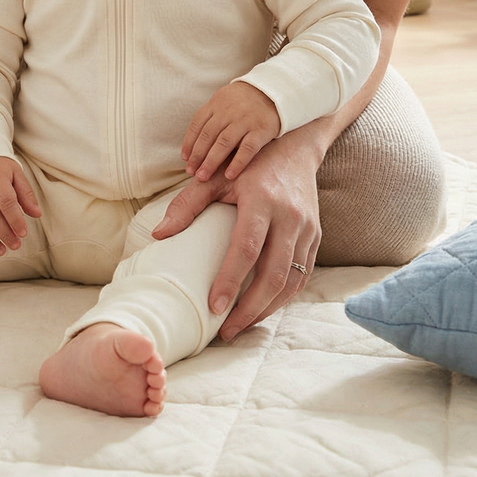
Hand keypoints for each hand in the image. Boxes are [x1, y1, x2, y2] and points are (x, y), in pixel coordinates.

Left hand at [155, 126, 321, 340]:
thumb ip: (187, 205)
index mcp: (262, 200)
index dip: (230, 280)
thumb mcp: (216, 178)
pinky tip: (263, 307)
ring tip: (241, 325)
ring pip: (291, 281)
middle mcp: (289, 217)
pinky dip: (283, 296)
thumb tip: (159, 236)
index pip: (247, 248)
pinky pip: (302, 275)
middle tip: (226, 329)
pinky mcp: (316, 236)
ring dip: (267, 308)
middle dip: (250, 308)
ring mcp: (308, 228)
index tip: (214, 306)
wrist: (295, 147)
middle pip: (273, 274)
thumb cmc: (249, 164)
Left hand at [182, 81, 280, 180]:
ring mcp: (244, 121)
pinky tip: (229, 175)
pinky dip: (237, 162)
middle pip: (208, 135)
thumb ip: (210, 117)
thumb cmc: (243, 101)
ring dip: (211, 161)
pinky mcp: (261, 130)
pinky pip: (247, 148)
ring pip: (223, 143)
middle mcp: (228, 112)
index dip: (189, 143)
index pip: (197, 125)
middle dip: (197, 155)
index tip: (185, 159)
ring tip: (203, 176)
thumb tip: (193, 143)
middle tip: (191, 172)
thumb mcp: (223, 101)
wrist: (274, 92)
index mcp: (216, 104)